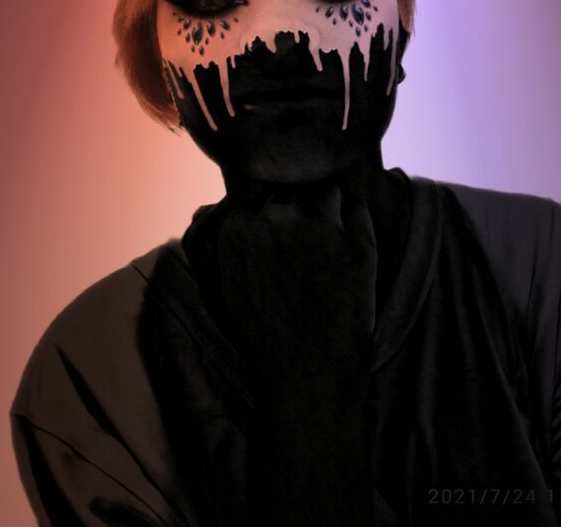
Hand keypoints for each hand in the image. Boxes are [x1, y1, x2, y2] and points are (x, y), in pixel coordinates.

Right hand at [216, 179, 377, 393]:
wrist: (307, 373)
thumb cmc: (257, 335)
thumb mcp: (214, 291)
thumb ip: (202, 245)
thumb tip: (204, 209)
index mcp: (240, 227)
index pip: (253, 189)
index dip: (264, 202)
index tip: (273, 219)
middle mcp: (279, 218)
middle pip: (288, 187)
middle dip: (293, 201)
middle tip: (301, 227)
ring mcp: (321, 227)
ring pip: (323, 189)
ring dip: (322, 201)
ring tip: (325, 227)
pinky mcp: (358, 241)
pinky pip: (355, 204)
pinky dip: (352, 209)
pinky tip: (348, 226)